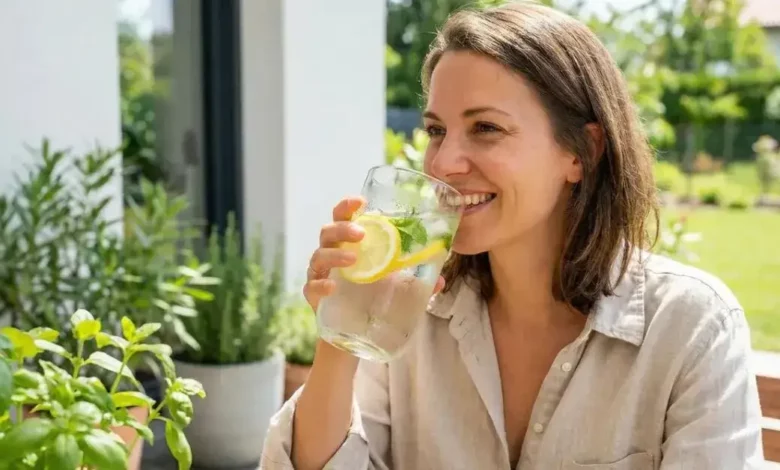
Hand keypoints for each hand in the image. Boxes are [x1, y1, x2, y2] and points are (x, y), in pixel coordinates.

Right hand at [303, 196, 446, 311]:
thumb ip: (416, 280)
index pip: (343, 217)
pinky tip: (332, 287)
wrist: (353, 334)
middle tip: (361, 234)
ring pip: (319, 256)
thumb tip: (440, 281)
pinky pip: (311, 287)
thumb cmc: (372, 297)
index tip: (361, 201)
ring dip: (334, 255)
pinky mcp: (314, 297)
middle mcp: (331, 254)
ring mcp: (320, 275)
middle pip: (328, 232)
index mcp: (349, 244)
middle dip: (342, 228)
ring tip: (353, 259)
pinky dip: (320, 285)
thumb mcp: (396, 286)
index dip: (348, 206)